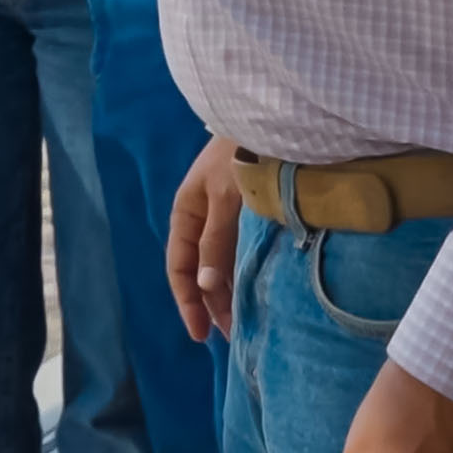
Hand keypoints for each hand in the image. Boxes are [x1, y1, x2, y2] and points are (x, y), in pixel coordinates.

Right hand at [167, 134, 241, 340]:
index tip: (202, 334)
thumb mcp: (225, 197)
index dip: (188, 302)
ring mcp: (226, 216)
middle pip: (201, 270)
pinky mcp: (250, 213)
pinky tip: (255, 289)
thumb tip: (206, 287)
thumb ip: (216, 241)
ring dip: (229, 292)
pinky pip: (240, 252)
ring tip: (244, 321)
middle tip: (232, 335)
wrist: (273, 116)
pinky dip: (244, 273)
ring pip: (221, 264)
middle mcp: (203, 217)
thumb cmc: (242, 152)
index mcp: (186, 212)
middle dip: (212, 304)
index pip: (179, 267)